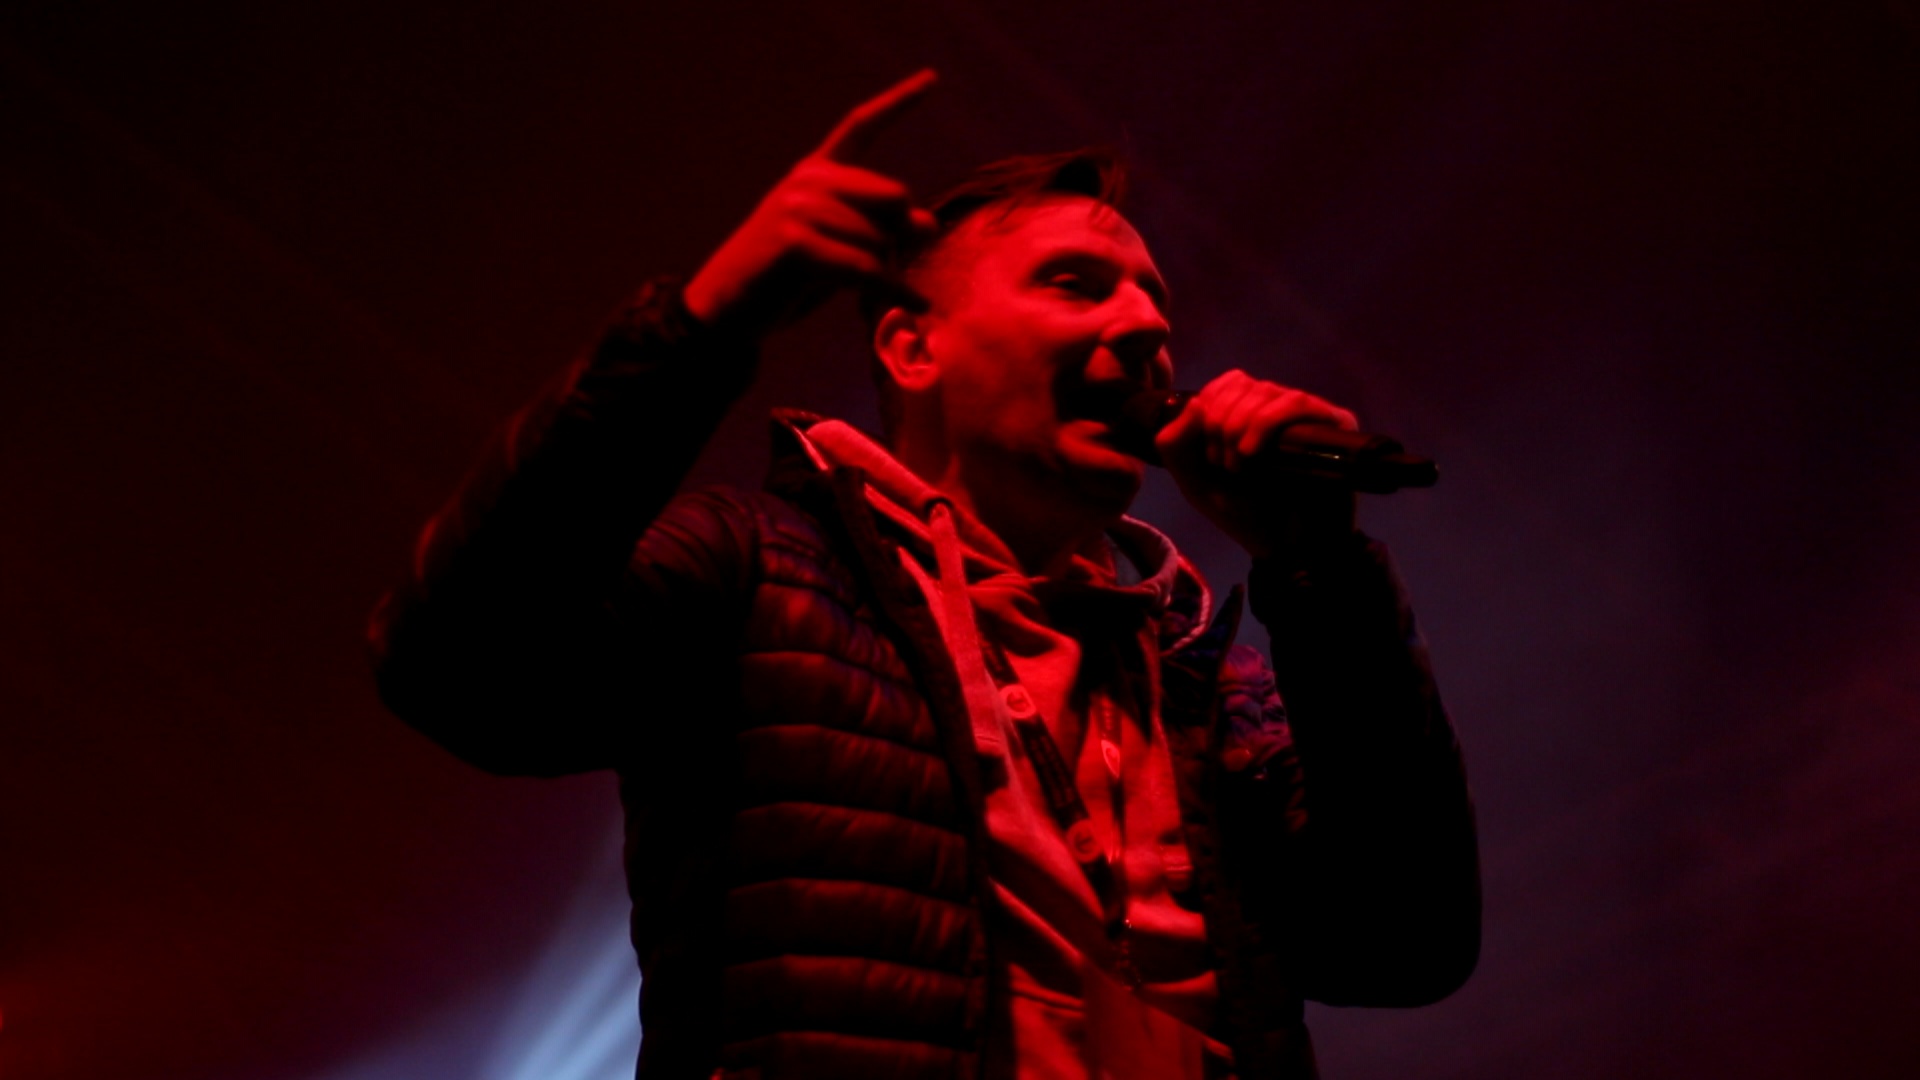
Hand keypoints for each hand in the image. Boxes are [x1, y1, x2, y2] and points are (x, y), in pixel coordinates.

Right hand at [682, 69, 938, 337]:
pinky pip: (865, 267)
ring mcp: (799, 207)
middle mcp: (809, 180)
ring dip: (885, 274)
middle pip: (893, 196)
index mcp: (816, 172)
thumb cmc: (785, 281)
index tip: (932, 78)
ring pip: (880, 239)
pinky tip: (915, 305)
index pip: (860, 125)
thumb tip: (928, 222)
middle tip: (887, 271)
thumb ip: (879, 229)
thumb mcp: (840, 249)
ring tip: (869, 297)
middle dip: (898, 237)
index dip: (899, 101)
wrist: (726, 311)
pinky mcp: (795, 241)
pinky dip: (891, 290)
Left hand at [1156, 369, 1361, 560]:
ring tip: (1236, 466)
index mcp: (1248, 412)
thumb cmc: (1246, 516)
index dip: (1208, 409)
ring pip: (1266, 391)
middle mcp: (1278, 407)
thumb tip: (1194, 403)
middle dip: (1220, 422)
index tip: (1207, 453)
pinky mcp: (1334, 422)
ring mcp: (1307, 413)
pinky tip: (1250, 451)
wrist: (1289, 549)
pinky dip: (1264, 422)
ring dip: (1239, 425)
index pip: (1225, 383)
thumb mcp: (1195, 483)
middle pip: (1242, 384)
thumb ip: (1175, 446)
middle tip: (1221, 464)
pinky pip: (1296, 403)